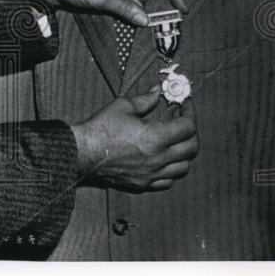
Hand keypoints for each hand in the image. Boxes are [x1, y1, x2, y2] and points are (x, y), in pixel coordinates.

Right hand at [71, 88, 197, 191]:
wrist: (82, 153)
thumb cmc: (100, 128)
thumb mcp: (122, 106)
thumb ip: (145, 99)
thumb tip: (157, 92)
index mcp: (156, 137)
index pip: (188, 126)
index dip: (190, 112)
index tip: (185, 105)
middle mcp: (158, 158)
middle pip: (192, 148)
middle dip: (191, 132)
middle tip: (183, 121)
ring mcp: (152, 174)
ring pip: (184, 167)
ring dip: (184, 153)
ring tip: (175, 141)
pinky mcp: (143, 184)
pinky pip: (168, 180)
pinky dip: (171, 170)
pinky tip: (163, 159)